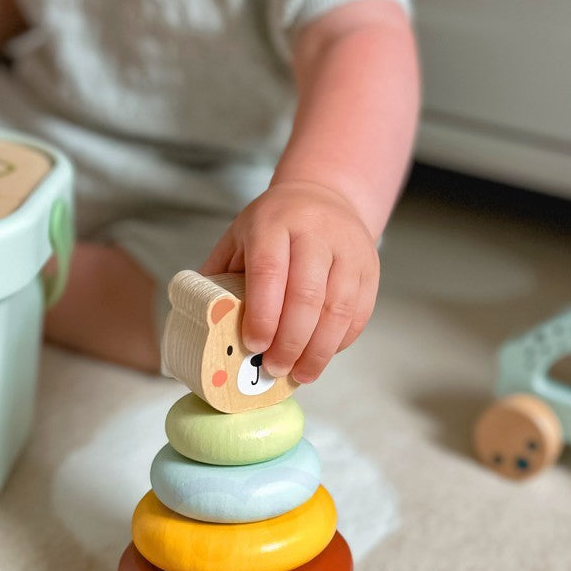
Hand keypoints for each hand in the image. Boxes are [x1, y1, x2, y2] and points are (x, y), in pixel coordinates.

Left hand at [199, 181, 379, 383]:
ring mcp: (348, 249)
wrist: (324, 196)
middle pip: (307, 295)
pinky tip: (322, 356)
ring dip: (318, 350)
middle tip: (275, 368)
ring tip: (301, 374)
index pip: (269, 272)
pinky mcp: (370, 267)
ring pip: (338, 308)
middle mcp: (315, 231)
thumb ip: (219, 274)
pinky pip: (359, 313)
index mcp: (274, 222)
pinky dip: (340, 341)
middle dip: (290, 341)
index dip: (262, 315)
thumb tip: (200, 323)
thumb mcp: (239, 236)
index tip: (254, 345)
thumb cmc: (275, 225)